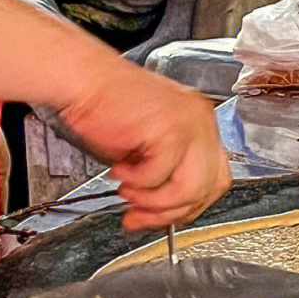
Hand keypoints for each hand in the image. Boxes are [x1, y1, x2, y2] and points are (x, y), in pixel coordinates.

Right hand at [57, 59, 230, 229]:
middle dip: (170, 212)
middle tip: (138, 214)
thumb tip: (163, 213)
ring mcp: (190, 123)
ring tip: (128, 190)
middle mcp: (202, 120)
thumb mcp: (146, 150)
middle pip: (208, 188)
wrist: (83, 80)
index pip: (215, 179)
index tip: (160, 217)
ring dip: (153, 201)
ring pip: (190, 189)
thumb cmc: (106, 108)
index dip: (187, 206)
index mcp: (201, 123)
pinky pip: (159, 176)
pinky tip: (120, 170)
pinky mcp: (170, 129)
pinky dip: (136, 181)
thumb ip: (164, 178)